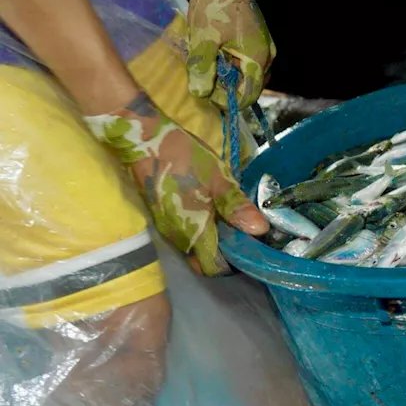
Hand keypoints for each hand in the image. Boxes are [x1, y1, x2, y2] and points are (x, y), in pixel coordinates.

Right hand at [84, 93, 267, 274]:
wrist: (144, 139)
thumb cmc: (184, 159)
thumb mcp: (218, 179)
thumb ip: (236, 207)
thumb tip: (260, 231)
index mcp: (193, 231)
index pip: (211, 267)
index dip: (230, 264)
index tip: (247, 249)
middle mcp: (177, 236)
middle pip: (203, 258)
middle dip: (224, 250)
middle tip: (244, 232)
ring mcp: (166, 226)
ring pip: (194, 245)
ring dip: (213, 237)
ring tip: (232, 219)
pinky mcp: (161, 215)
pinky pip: (185, 232)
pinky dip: (201, 227)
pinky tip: (213, 209)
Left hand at [186, 0, 275, 109]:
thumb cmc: (215, 4)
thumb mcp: (203, 38)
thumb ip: (202, 68)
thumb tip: (199, 94)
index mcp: (259, 59)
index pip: (248, 95)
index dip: (227, 101)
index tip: (204, 93)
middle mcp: (267, 56)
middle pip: (248, 85)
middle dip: (225, 87)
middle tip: (201, 78)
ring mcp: (264, 46)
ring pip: (246, 73)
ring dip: (227, 74)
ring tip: (205, 64)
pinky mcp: (257, 37)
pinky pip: (245, 60)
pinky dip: (230, 62)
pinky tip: (213, 52)